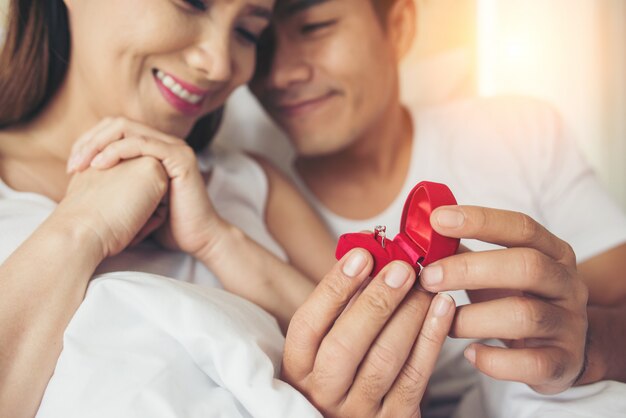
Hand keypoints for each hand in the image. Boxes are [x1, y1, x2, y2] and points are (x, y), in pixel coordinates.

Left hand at [66, 117, 221, 255]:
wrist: (198, 239)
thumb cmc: (168, 225)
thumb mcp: (135, 199)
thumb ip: (119, 182)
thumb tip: (85, 179)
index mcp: (155, 149)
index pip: (115, 130)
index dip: (90, 142)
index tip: (73, 167)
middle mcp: (166, 143)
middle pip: (118, 123)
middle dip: (90, 140)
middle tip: (73, 165)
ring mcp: (175, 148)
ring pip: (126, 129)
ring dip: (98, 144)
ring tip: (81, 165)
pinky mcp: (180, 158)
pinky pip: (142, 144)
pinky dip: (117, 151)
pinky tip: (100, 165)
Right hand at [283, 249, 454, 416]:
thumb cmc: (343, 369)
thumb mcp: (328, 341)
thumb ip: (343, 302)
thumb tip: (369, 249)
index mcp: (299, 367)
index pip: (307, 325)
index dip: (334, 288)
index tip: (361, 255)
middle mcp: (324, 392)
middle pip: (345, 345)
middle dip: (376, 301)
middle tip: (401, 268)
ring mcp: (359, 410)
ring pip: (385, 359)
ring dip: (409, 315)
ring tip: (425, 284)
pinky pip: (417, 376)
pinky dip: (432, 337)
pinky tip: (442, 308)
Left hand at [421, 205, 588, 394]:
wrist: (562, 349)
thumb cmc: (517, 299)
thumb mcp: (498, 271)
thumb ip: (466, 253)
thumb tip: (420, 237)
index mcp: (553, 252)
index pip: (521, 227)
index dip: (480, 221)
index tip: (437, 220)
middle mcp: (568, 284)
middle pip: (527, 267)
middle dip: (470, 270)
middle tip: (428, 278)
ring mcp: (569, 325)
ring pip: (525, 316)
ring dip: (473, 318)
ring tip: (444, 321)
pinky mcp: (564, 363)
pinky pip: (532, 364)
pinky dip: (495, 361)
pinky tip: (470, 353)